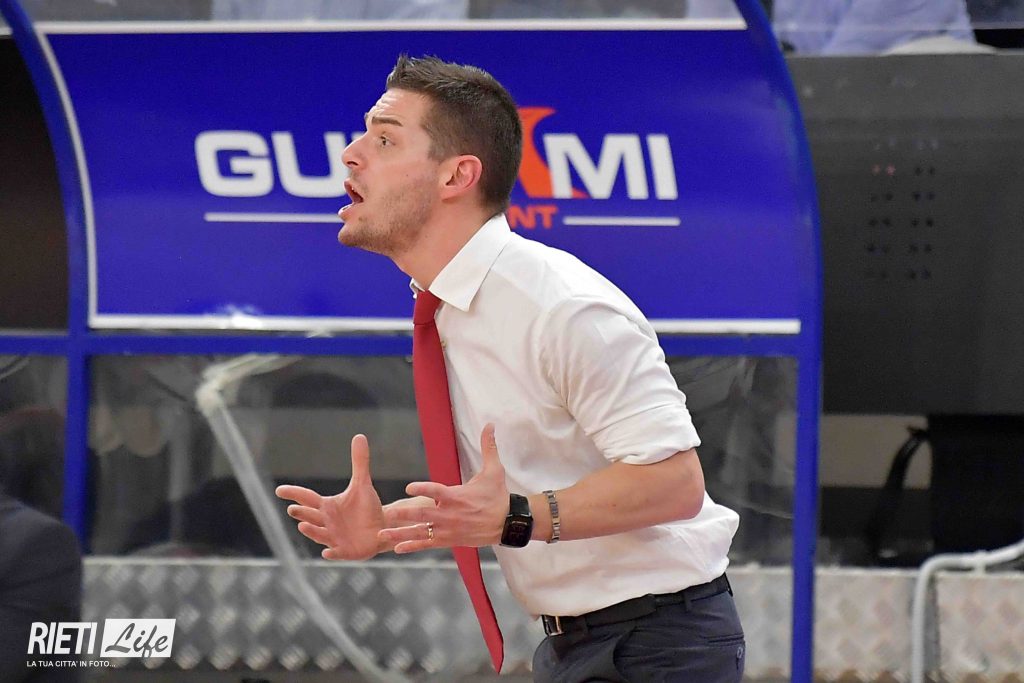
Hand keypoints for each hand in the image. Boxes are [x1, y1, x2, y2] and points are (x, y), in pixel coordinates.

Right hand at [275, 434, 386, 560]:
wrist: (381, 528)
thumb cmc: (367, 507)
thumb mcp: (363, 483)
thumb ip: (359, 462)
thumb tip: (359, 436)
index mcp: (327, 507)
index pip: (307, 498)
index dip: (294, 494)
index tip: (279, 490)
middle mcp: (326, 523)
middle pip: (310, 517)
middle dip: (302, 514)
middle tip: (292, 509)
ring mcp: (334, 538)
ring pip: (319, 534)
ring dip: (311, 531)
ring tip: (302, 525)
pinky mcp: (346, 551)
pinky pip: (337, 552)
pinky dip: (332, 553)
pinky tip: (327, 553)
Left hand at [380, 423, 508, 553]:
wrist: (507, 523)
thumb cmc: (498, 495)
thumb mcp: (495, 470)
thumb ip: (488, 447)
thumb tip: (490, 424)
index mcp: (457, 496)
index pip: (437, 491)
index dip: (423, 489)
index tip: (408, 487)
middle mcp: (450, 514)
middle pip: (424, 514)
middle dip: (405, 514)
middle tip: (388, 513)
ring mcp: (448, 529)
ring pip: (421, 532)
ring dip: (401, 533)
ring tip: (383, 534)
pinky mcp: (449, 540)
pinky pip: (427, 544)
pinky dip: (412, 546)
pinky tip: (397, 548)